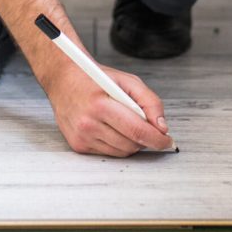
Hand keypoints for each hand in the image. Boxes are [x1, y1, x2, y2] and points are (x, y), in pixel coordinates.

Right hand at [44, 61, 174, 156]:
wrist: (64, 80)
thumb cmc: (94, 78)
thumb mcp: (127, 80)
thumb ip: (149, 101)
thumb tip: (161, 126)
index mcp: (101, 104)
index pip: (136, 130)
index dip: (157, 138)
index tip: (167, 140)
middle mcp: (88, 123)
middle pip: (131, 144)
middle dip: (146, 139)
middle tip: (149, 128)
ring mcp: (82, 136)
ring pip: (122, 152)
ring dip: (132, 142)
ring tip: (128, 124)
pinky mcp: (78, 145)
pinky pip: (109, 153)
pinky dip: (118, 144)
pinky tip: (113, 129)